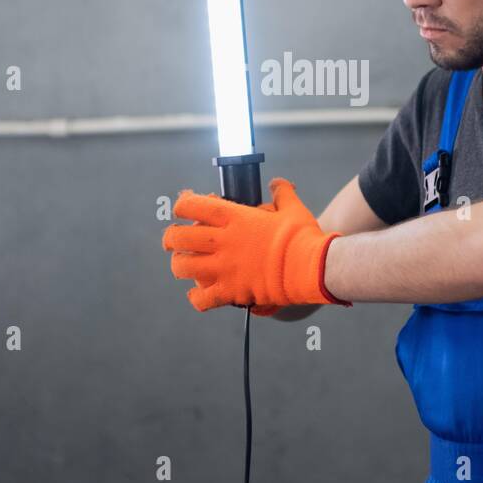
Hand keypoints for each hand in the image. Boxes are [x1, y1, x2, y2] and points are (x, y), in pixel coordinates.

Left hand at [162, 177, 350, 312]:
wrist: (311, 267)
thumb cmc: (302, 236)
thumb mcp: (292, 208)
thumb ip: (281, 192)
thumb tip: (277, 183)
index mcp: (234, 217)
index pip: (192, 205)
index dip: (182, 205)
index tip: (184, 207)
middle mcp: (222, 241)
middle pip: (178, 237)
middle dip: (172, 237)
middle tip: (175, 239)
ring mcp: (224, 267)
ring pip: (182, 267)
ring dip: (180, 265)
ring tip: (185, 264)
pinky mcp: (231, 291)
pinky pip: (202, 299)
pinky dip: (196, 298)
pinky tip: (198, 294)